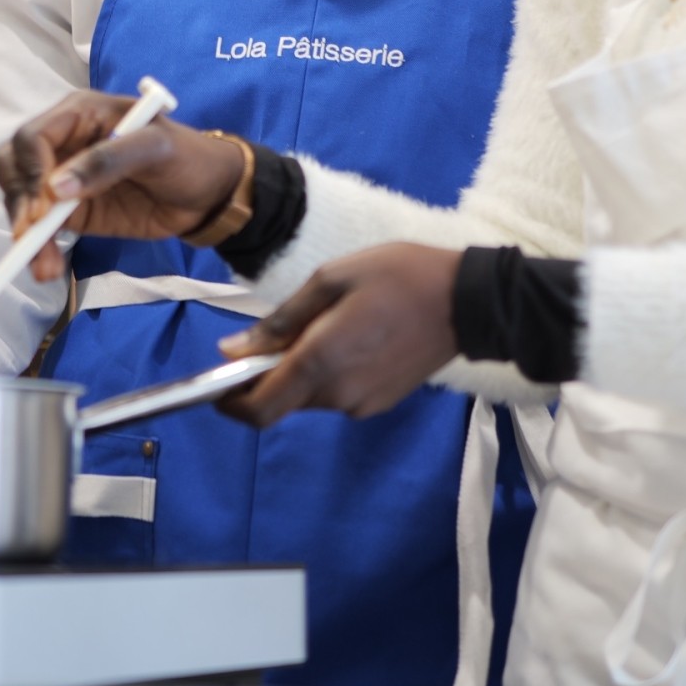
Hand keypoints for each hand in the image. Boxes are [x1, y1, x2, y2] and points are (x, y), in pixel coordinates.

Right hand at [0, 91, 245, 280]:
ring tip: (45, 266)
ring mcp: (62, 178)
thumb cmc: (186, 156)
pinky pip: (39, 228)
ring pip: (19, 200)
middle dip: (19, 202)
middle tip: (35, 235)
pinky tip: (48, 269)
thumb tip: (54, 188)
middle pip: (13, 166)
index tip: (46, 205)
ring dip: (24, 233)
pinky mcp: (70, 211)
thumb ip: (107, 161)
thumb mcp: (155, 148)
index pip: (33, 136)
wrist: (208, 194)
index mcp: (79, 113)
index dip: (31, 170)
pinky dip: (38, 249)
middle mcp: (62, 143)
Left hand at [214, 244, 462, 426]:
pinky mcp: (380, 403)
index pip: (259, 409)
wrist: (468, 301)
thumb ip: (280, 321)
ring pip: (309, 397)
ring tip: (324, 324)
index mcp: (320, 362)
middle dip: (267, 376)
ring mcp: (362, 404)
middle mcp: (337, 395)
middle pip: (282, 402)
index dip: (230, 404)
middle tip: (280, 330)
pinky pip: (336, 395)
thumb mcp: (331, 280)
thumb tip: (232, 351)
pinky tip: (348, 338)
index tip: (218, 384)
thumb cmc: (397, 276)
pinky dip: (327, 373)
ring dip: (300, 371)